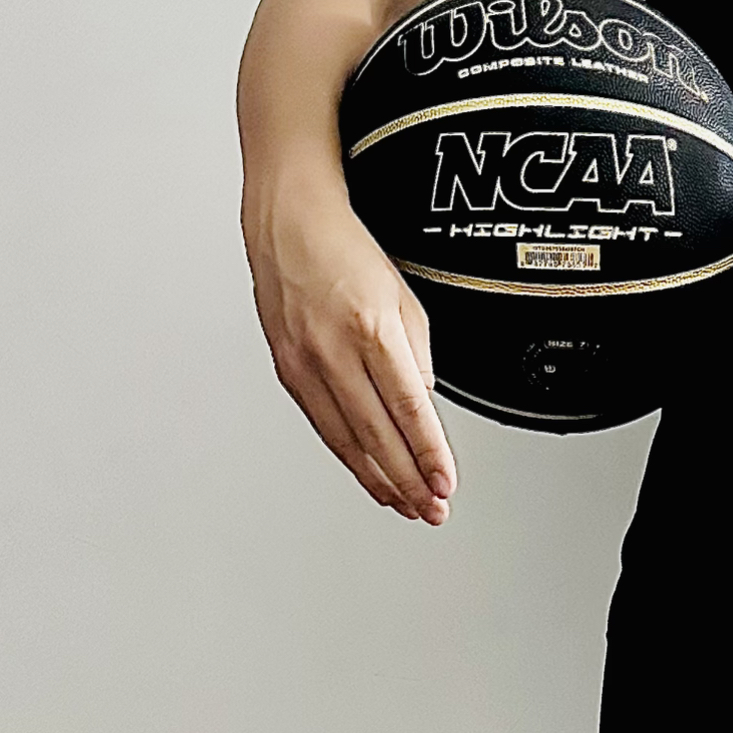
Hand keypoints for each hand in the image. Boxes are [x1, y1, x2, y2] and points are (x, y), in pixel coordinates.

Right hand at [245, 185, 456, 523]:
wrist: (288, 223)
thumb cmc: (347, 252)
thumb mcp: (404, 298)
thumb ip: (417, 358)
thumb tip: (422, 410)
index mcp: (370, 328)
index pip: (408, 409)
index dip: (429, 455)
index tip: (446, 484)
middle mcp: (331, 350)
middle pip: (377, 435)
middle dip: (409, 481)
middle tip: (432, 510)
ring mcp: (303, 363)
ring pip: (346, 440)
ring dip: (380, 480)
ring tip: (406, 505)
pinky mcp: (286, 371)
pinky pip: (324, 426)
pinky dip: (350, 457)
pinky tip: (370, 475)